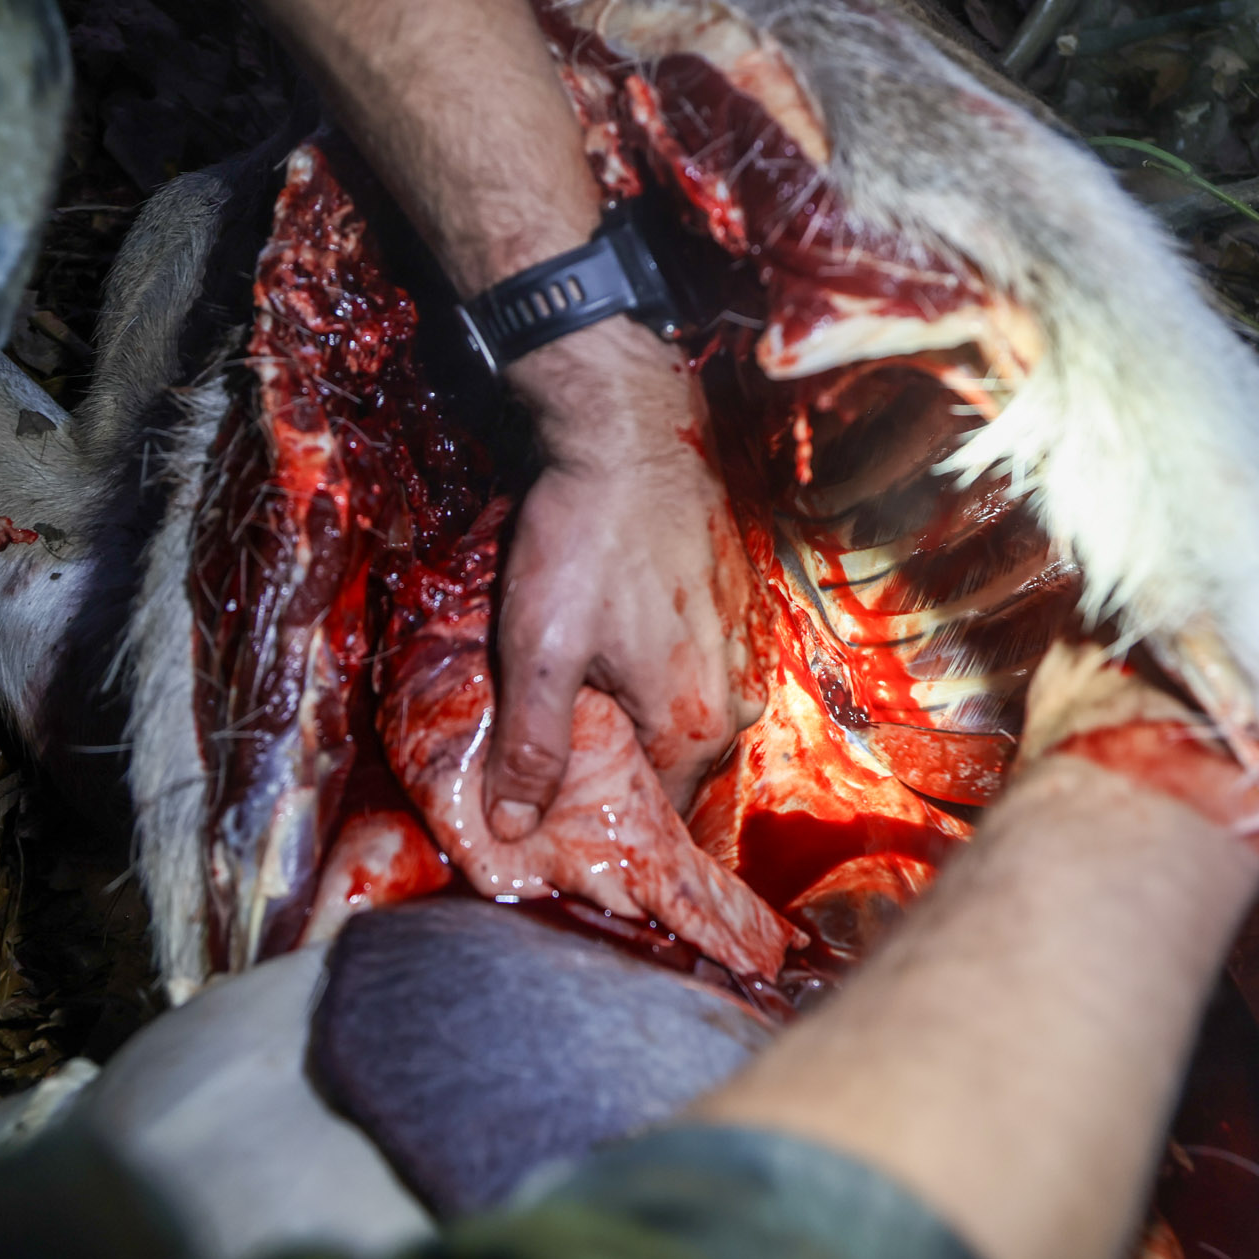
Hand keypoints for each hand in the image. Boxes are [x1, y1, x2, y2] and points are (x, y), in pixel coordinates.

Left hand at [484, 321, 765, 839]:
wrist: (632, 426)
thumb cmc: (585, 538)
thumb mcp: (538, 651)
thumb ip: (531, 748)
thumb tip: (514, 832)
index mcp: (696, 725)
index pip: (658, 818)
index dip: (602, 823)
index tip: (555, 819)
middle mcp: (737, 697)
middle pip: (673, 768)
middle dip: (619, 771)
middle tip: (551, 756)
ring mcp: (743, 649)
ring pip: (683, 715)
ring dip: (635, 717)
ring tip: (576, 696)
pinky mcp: (736, 608)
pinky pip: (695, 670)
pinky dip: (654, 673)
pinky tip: (609, 645)